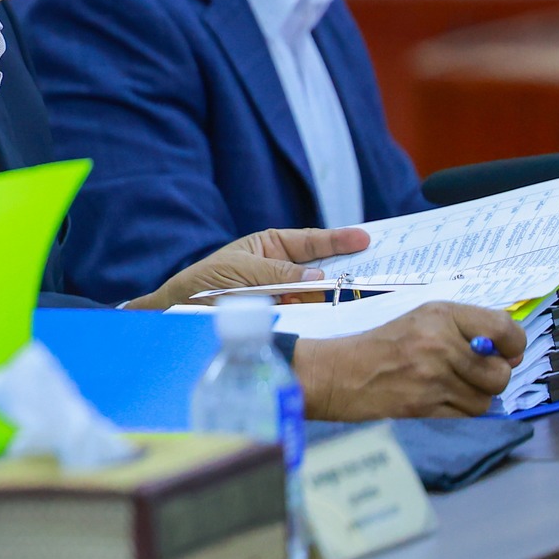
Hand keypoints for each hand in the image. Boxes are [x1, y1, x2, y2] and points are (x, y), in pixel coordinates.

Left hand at [124, 226, 370, 309]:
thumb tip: (320, 275)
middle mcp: (283, 270)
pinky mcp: (284, 319)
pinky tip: (338, 315)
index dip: (339, 240)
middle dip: (348, 267)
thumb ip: (278, 274)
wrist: (178, 316)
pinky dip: (322, 316)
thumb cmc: (204, 284)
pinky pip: (308, 316)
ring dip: (338, 294)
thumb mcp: (240, 273)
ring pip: (320, 294)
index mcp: (271, 247)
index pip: (311, 241)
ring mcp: (286, 295)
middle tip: (379, 267)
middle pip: (323, 267)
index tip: (366, 238)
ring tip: (362, 293)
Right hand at [291, 302, 523, 418]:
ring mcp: (432, 377)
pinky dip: (459, 411)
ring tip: (449, 387)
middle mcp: (439, 343)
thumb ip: (465, 329)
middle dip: (493, 378)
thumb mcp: (420, 320)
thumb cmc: (380, 345)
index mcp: (440, 315)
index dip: (514, 345)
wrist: (337, 373)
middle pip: (500, 372)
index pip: (503, 328)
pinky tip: (438, 400)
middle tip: (473, 374)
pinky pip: (466, 415)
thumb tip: (511, 354)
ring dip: (474, 397)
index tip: (507, 352)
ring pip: (485, 398)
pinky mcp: (425, 406)